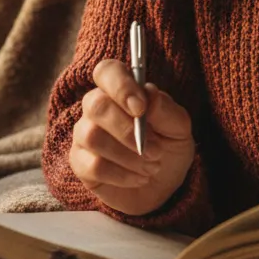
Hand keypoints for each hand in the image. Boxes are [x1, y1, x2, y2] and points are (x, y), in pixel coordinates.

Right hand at [68, 58, 195, 215]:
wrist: (162, 187)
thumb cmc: (168, 149)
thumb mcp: (179, 129)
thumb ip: (166, 110)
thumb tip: (149, 95)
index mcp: (122, 90)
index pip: (107, 71)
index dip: (120, 86)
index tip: (141, 108)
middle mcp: (97, 107)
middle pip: (96, 104)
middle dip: (127, 130)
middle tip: (156, 150)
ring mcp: (84, 134)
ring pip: (92, 136)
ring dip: (128, 156)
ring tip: (151, 167)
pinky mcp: (80, 163)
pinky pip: (92, 165)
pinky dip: (121, 175)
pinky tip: (138, 178)